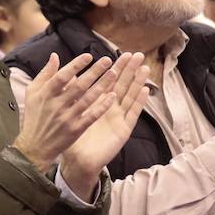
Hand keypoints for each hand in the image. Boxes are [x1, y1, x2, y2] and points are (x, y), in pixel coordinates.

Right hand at [14, 53, 119, 171]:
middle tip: (107, 60)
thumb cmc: (34, 116)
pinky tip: (112, 96)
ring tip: (113, 73)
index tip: (89, 56)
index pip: (62, 76)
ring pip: (88, 99)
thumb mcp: (32, 93)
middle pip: (78, 86)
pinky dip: (102, 106)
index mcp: (45, 94)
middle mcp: (57, 105)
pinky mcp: (75, 130)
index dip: (75, 65)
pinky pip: (91, 116)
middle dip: (94, 72)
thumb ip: (45, 74)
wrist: (34, 147)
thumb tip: (54, 56)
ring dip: (102, 86)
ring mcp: (67, 118)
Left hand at [58, 53, 149, 195]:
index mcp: (98, 103)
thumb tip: (69, 74)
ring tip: (144, 68)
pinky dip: (139, 102)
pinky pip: (133, 114)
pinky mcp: (123, 130)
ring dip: (138, 83)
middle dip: (130, 70)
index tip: (123, 53)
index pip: (110, 81)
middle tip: (138, 55)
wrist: (78, 161)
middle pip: (123, 85)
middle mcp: (110, 109)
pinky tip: (145, 90)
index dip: (117, 68)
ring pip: (130, 97)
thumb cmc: (73, 138)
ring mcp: (119, 119)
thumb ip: (70, 94)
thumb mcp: (70, 113)